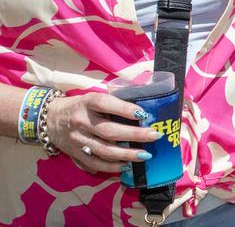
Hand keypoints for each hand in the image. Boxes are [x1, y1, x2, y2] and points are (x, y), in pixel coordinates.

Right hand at [45, 92, 161, 174]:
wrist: (49, 119)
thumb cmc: (81, 106)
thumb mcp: (93, 98)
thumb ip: (114, 104)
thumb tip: (143, 112)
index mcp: (87, 103)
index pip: (105, 104)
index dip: (124, 109)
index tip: (143, 113)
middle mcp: (81, 122)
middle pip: (109, 131)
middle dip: (134, 135)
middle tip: (154, 135)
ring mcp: (77, 140)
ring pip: (103, 150)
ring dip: (126, 154)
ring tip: (145, 155)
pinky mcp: (74, 154)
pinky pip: (94, 163)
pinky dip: (111, 167)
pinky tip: (126, 166)